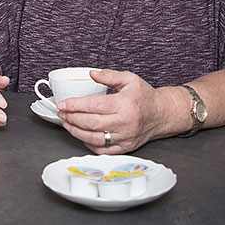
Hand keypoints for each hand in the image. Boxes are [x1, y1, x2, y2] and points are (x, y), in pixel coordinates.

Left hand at [56, 68, 174, 153]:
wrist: (162, 114)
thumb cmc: (145, 97)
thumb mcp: (130, 79)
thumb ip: (110, 75)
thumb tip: (92, 73)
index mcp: (124, 104)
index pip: (94, 105)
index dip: (75, 105)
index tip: (63, 104)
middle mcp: (125, 122)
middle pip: (91, 123)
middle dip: (72, 118)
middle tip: (62, 113)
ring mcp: (125, 137)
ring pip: (95, 138)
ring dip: (76, 132)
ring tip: (67, 124)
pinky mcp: (125, 147)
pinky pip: (103, 150)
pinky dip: (89, 144)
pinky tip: (82, 136)